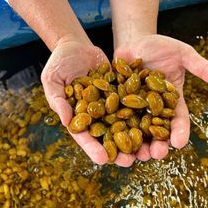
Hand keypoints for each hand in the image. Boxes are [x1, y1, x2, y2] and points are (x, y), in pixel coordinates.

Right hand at [41, 40, 134, 166]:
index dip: (92, 148)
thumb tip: (66, 121)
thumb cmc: (59, 63)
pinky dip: (143, 114)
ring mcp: (109, 104)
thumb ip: (58, 100)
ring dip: (134, 138)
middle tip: (128, 162)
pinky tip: (155, 123)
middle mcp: (95, 114)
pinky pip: (133, 104)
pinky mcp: (121, 92)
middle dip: (117, 150)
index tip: (102, 160)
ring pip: (123, 124)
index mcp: (77, 116)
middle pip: (107, 136)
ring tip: (146, 151)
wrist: (75, 45)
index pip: (84, 136)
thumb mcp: (52, 80)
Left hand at [114, 34, 207, 160]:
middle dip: (156, 145)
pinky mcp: (115, 104)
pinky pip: (113, 119)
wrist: (134, 40)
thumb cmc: (161, 47)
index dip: (179, 132)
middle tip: (155, 155)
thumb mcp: (184, 55)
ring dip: (134, 145)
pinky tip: (109, 141)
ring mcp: (134, 108)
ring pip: (134, 131)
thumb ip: (203, 68)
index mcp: (172, 101)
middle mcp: (153, 109)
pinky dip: (111, 131)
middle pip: (156, 132)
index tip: (178, 143)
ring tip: (133, 156)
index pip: (178, 120)